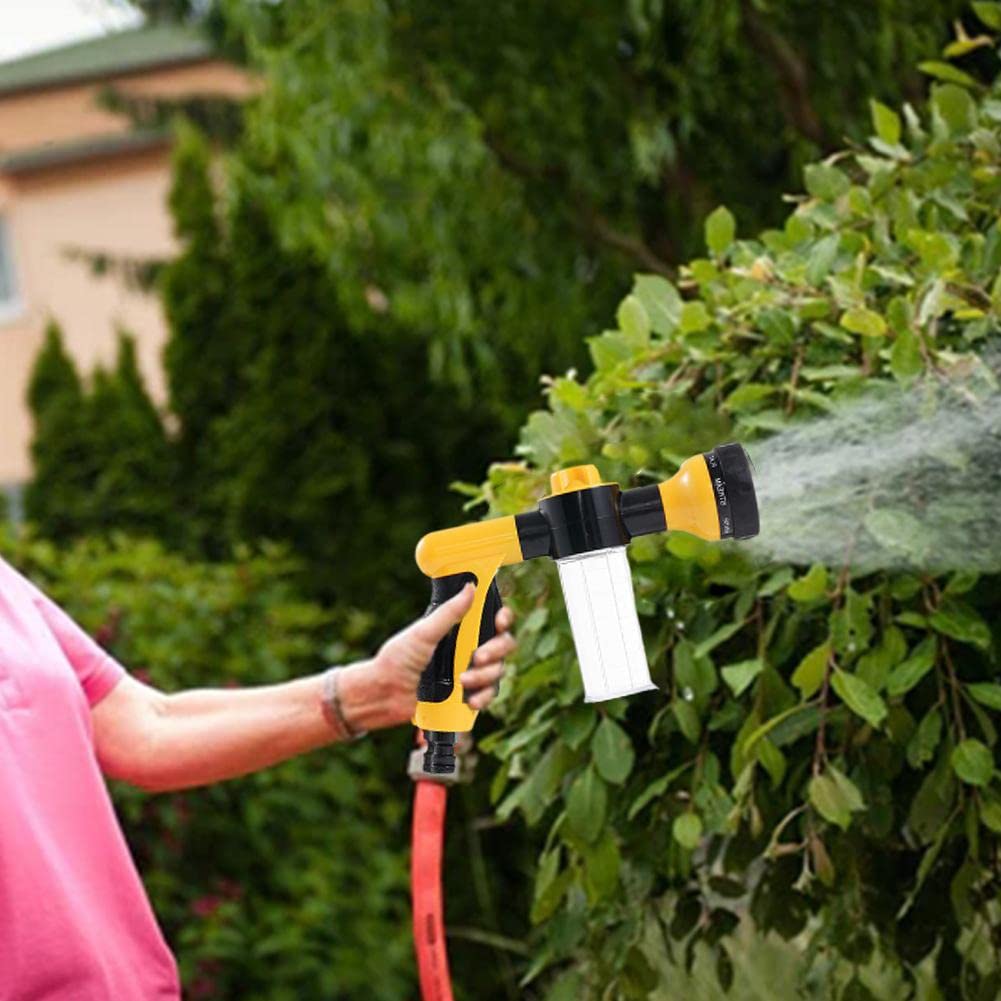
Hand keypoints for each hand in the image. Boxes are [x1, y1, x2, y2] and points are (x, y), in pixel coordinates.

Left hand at [337, 583, 515, 731]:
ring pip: (498, 671)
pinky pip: (488, 695)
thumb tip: (470, 587)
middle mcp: (469, 648)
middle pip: (503, 645)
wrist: (384, 695)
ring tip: (463, 681)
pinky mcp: (467, 695)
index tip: (499, 622)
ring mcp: (470, 671)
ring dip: (485, 676)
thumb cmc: (397, 659)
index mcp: (460, 628)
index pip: (492, 619)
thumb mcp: (423, 632)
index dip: (502, 619)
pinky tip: (470, 700)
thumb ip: (449, 613)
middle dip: (495, 651)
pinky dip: (483, 698)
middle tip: (477, 657)